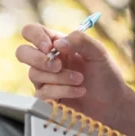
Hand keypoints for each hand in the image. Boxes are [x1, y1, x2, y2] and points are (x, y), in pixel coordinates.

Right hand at [16, 23, 134, 129]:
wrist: (112, 104)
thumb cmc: (106, 76)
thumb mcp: (99, 52)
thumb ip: (80, 41)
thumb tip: (58, 43)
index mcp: (58, 44)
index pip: (32, 31)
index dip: (35, 36)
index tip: (50, 47)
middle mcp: (48, 60)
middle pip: (22, 52)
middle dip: (38, 59)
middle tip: (58, 66)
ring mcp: (45, 79)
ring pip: (34, 74)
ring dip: (60, 77)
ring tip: (80, 80)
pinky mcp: (46, 98)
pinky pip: (43, 92)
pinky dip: (63, 91)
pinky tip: (79, 91)